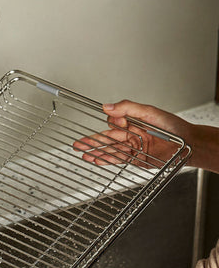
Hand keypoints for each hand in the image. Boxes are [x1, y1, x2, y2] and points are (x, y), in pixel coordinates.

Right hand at [73, 100, 192, 167]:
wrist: (189, 146)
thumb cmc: (175, 128)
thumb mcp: (150, 113)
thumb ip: (129, 109)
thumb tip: (109, 107)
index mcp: (133, 120)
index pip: (115, 120)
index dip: (112, 121)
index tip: (113, 120)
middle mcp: (131, 134)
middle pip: (107, 138)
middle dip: (91, 141)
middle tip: (78, 143)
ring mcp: (132, 147)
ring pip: (109, 150)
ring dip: (95, 153)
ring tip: (82, 154)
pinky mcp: (135, 159)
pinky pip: (117, 160)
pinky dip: (106, 160)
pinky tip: (96, 160)